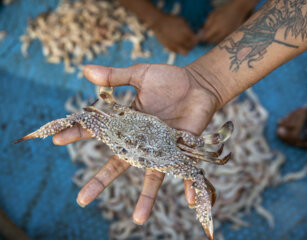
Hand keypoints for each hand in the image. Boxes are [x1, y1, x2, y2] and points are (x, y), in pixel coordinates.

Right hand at [52, 63, 220, 223]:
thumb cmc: (169, 79)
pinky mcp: (183, 149)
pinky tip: (190, 200)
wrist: (199, 84)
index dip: (79, 133)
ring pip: (151, 175)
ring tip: (138, 219)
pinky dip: (189, 185)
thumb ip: (116, 76)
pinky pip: (186, 171)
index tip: (57, 139)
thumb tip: (85, 70)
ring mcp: (163, 147)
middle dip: (101, 180)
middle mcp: (143, 140)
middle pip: (120, 163)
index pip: (100, 131)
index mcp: (129, 122)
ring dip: (146, 197)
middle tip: (82, 200)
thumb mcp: (141, 75)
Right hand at [151, 14, 197, 54]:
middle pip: (191, 47)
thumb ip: (189, 29)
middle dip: (192, 44)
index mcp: (186, 33)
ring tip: (184, 45)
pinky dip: (179, 49)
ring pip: (185, 53)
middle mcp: (182, 40)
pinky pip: (177, 52)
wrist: (158, 22)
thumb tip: (193, 33)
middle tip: (190, 41)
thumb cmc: (171, 20)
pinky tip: (177, 44)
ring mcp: (175, 45)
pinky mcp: (170, 47)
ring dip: (186, 49)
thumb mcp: (183, 21)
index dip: (196, 39)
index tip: (194, 37)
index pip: (196, 41)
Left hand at [200, 0, 255, 43]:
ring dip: (213, 40)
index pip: (206, 38)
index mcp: (217, 27)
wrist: (238, 9)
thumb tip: (201, 34)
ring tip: (212, 34)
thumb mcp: (212, 15)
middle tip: (205, 35)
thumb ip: (206, 25)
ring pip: (217, 42)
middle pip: (211, 41)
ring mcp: (228, 36)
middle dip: (207, 39)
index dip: (201, 38)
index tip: (199, 37)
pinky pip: (222, 41)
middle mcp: (222, 33)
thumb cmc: (224, 10)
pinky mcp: (232, 37)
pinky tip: (218, 34)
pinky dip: (219, 40)